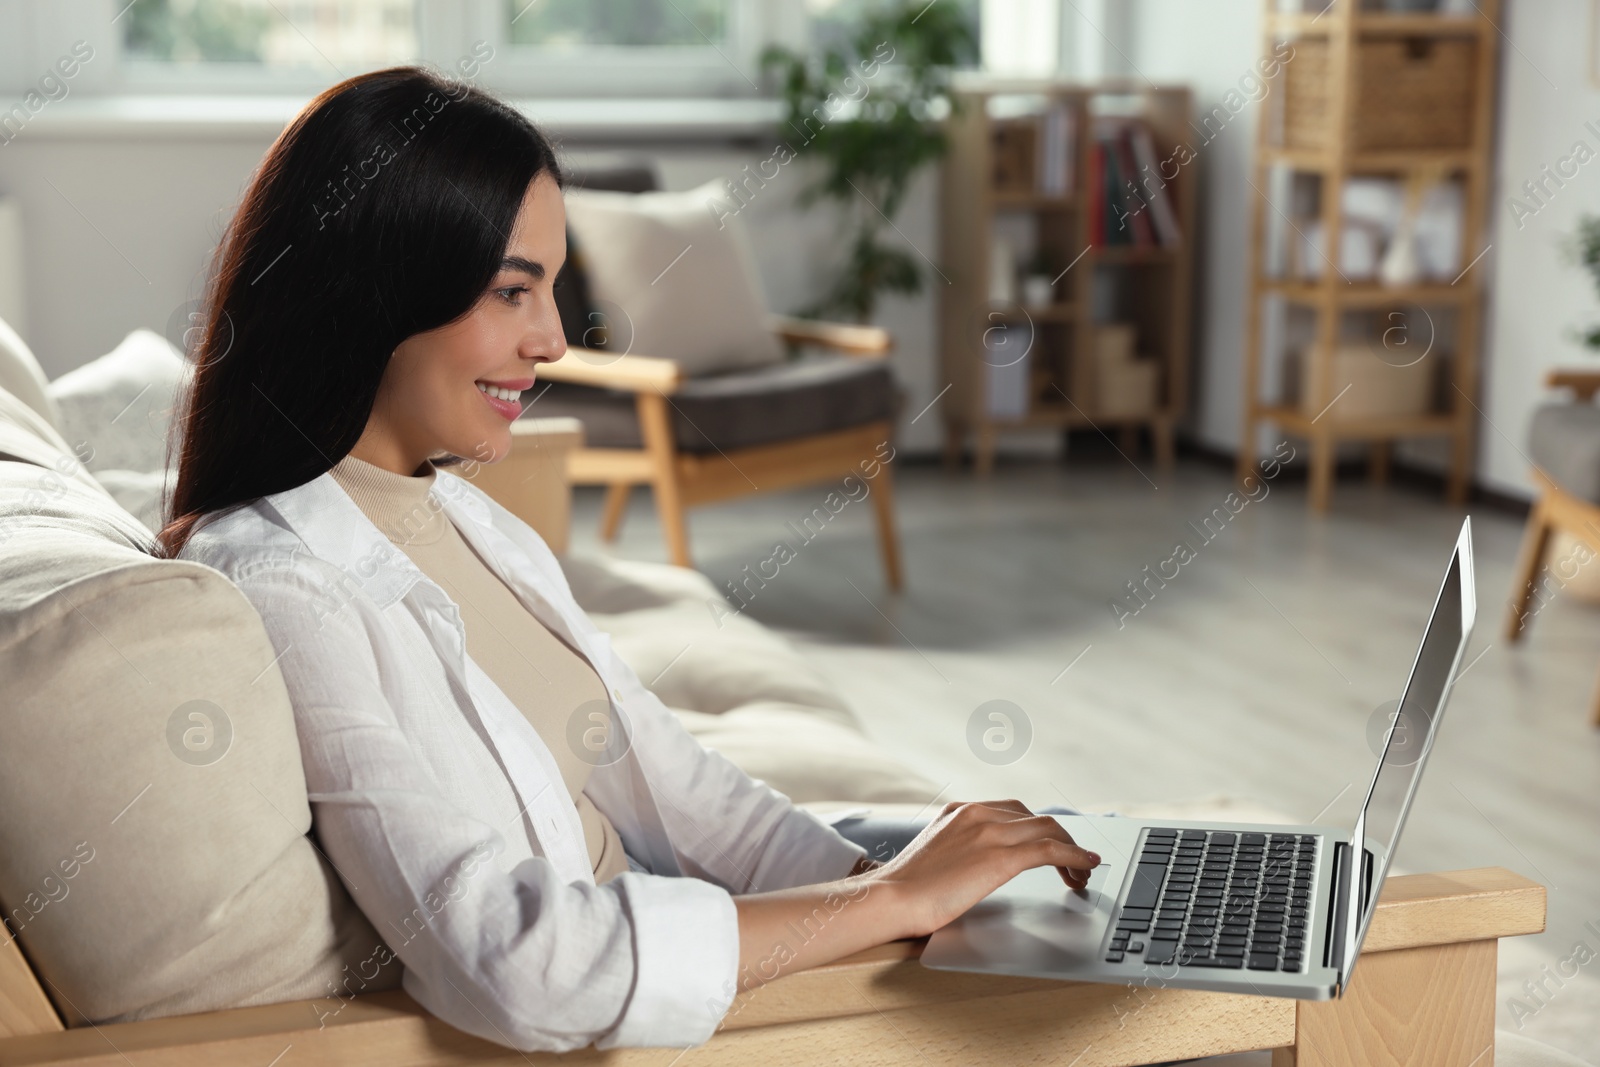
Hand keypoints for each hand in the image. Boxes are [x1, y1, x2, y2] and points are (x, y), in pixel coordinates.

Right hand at [859, 800, 1100, 939]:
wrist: (891, 898)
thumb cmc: (905, 889)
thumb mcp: (935, 856)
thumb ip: (958, 851)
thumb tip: (974, 868)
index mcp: (960, 811)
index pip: (1012, 811)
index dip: (1038, 829)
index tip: (1051, 846)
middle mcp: (977, 813)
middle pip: (1035, 817)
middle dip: (1059, 838)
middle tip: (1072, 864)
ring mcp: (989, 831)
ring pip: (1048, 829)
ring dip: (1072, 849)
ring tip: (1082, 872)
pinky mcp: (999, 856)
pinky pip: (1050, 849)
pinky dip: (1075, 856)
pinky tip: (1085, 867)